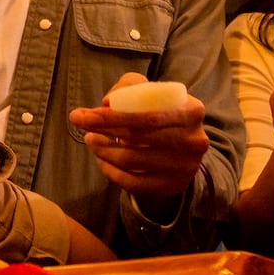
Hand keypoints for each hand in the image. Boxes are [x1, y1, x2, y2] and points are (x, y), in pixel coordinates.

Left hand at [69, 73, 209, 204]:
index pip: (146, 115)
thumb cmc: (161, 115)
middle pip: (137, 137)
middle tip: (80, 124)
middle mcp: (194, 140)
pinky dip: (111, 171)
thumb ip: (130, 87)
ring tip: (91, 140)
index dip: (111, 116)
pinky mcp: (173, 187)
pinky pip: (133, 182)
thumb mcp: (152, 93)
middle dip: (102, 129)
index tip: (83, 115)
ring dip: (103, 150)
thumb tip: (109, 102)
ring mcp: (185, 167)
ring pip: (132, 160)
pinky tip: (102, 159)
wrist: (183, 150)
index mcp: (192, 110)